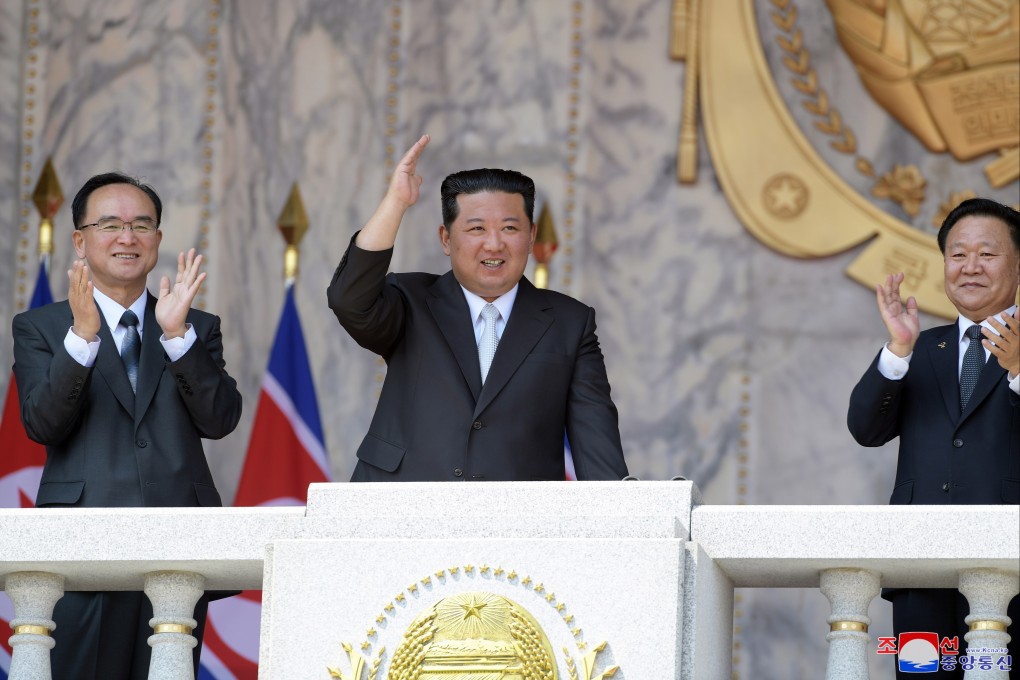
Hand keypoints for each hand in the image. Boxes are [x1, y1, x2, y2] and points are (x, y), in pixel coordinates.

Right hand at [68, 260, 99, 340]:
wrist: (84, 328)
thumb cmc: (82, 312)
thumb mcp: (76, 297)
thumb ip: (74, 285)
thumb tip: (71, 272)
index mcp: (72, 294)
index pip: (73, 280)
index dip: (75, 271)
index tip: (76, 261)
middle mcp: (75, 297)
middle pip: (75, 282)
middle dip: (78, 271)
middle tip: (79, 261)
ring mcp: (81, 302)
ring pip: (81, 288)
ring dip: (83, 277)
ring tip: (85, 268)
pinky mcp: (88, 307)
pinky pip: (88, 297)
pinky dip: (89, 290)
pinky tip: (91, 283)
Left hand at [156, 249, 205, 338]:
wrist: (168, 326)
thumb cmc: (166, 314)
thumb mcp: (163, 297)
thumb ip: (165, 287)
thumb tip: (166, 276)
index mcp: (177, 288)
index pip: (181, 273)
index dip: (181, 263)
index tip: (182, 253)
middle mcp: (183, 289)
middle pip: (188, 272)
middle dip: (190, 261)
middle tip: (194, 250)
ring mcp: (186, 294)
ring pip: (192, 277)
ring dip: (196, 267)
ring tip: (200, 257)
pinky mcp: (187, 300)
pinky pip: (193, 289)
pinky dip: (198, 281)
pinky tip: (203, 274)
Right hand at [355, 134, 430, 250]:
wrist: (399, 203)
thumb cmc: (406, 197)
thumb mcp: (415, 187)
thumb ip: (416, 181)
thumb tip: (419, 177)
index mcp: (410, 171)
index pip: (416, 158)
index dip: (421, 150)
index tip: (426, 142)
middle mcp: (406, 167)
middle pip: (414, 153)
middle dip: (421, 145)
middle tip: (427, 136)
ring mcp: (403, 168)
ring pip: (412, 154)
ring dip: (419, 145)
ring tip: (426, 137)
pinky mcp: (401, 169)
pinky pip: (408, 158)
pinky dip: (414, 151)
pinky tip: (419, 145)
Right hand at [876, 272, 919, 356]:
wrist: (907, 342)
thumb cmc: (909, 332)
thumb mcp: (913, 317)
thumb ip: (912, 307)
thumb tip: (911, 297)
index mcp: (898, 309)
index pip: (896, 294)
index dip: (898, 285)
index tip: (900, 275)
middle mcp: (891, 309)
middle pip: (891, 293)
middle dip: (893, 283)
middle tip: (896, 273)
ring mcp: (888, 311)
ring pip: (887, 296)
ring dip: (887, 286)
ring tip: (889, 276)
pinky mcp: (886, 315)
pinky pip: (882, 303)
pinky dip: (880, 294)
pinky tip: (879, 287)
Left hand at [984, 308, 1018, 378]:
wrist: (1018, 363)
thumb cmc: (1017, 345)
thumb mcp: (1018, 333)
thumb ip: (1017, 322)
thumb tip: (1018, 309)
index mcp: (1019, 336)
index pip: (1016, 327)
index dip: (1009, 320)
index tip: (1002, 313)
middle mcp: (1016, 342)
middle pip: (1006, 333)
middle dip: (997, 325)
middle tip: (988, 318)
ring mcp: (1010, 350)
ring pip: (999, 342)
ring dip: (990, 335)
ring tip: (983, 329)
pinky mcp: (1004, 357)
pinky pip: (995, 351)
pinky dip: (989, 346)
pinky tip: (983, 341)